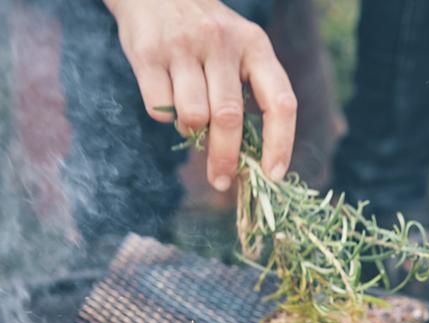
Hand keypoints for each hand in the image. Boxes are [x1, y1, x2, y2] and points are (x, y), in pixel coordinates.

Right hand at [105, 0, 296, 190]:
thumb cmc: (205, 35)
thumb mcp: (238, 49)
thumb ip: (247, 93)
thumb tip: (247, 160)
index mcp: (255, 45)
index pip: (280, 102)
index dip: (280, 143)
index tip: (272, 175)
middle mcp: (222, 43)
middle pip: (229, 118)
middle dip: (225, 158)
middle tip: (220, 181)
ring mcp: (183, 46)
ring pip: (193, 117)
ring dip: (191, 132)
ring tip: (190, 119)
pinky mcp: (148, 54)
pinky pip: (159, 107)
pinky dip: (163, 116)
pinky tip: (165, 96)